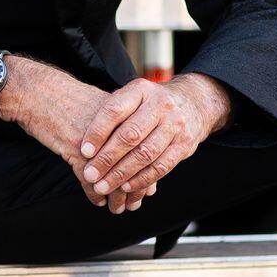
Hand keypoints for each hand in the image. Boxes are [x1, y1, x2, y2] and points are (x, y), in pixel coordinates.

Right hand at [0, 57, 157, 212]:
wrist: (38, 92)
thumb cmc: (67, 99)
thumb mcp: (100, 108)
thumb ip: (119, 127)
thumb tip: (137, 153)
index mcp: (126, 113)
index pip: (145, 149)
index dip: (146, 173)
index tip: (146, 190)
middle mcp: (115, 125)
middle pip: (132, 165)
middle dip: (133, 190)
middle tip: (133, 204)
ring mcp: (97, 138)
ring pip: (113, 175)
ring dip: (116, 196)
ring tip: (116, 207)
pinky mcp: (76, 147)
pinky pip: (90, 179)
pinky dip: (94, 193)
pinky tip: (98, 200)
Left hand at [76, 74, 230, 202]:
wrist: (192, 103)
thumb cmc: (149, 104)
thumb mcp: (132, 97)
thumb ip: (112, 114)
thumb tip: (84, 146)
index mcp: (141, 89)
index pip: (114, 110)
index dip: (97, 132)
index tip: (84, 151)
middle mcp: (160, 104)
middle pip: (130, 135)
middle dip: (107, 159)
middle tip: (90, 175)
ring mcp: (175, 124)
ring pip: (145, 154)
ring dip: (121, 174)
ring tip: (104, 186)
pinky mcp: (184, 144)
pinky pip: (161, 166)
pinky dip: (141, 179)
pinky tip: (126, 186)